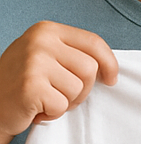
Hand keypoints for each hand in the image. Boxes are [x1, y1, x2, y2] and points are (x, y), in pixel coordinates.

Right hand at [0, 22, 117, 143]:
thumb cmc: (25, 82)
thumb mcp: (48, 57)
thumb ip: (74, 55)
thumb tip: (111, 70)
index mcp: (47, 30)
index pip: (94, 42)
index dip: (109, 63)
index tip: (111, 79)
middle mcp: (40, 41)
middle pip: (90, 69)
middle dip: (83, 89)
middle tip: (59, 94)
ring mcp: (34, 62)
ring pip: (79, 88)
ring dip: (66, 102)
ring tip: (45, 99)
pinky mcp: (30, 86)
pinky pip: (62, 105)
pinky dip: (52, 113)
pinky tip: (36, 108)